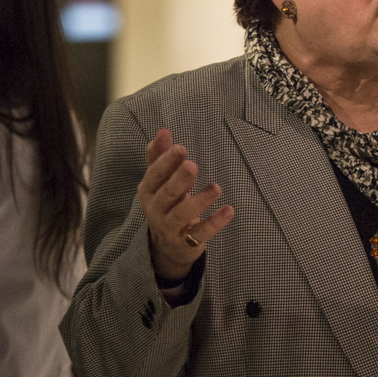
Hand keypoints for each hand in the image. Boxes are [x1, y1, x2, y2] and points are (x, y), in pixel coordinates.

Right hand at [139, 128, 233, 279]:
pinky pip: (200, 233)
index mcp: (148, 191)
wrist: (167, 246)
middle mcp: (155, 210)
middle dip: (179, 180)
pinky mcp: (186, 243)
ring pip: (182, 214)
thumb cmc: (166, 204)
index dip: (166, 162)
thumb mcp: (160, 181)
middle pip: (167, 194)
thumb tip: (163, 131)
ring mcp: (170, 228)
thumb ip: (160, 156)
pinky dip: (215, 223)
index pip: (155, 175)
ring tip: (216, 187)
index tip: (181, 148)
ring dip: (199, 201)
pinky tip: (229, 210)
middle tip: (192, 165)